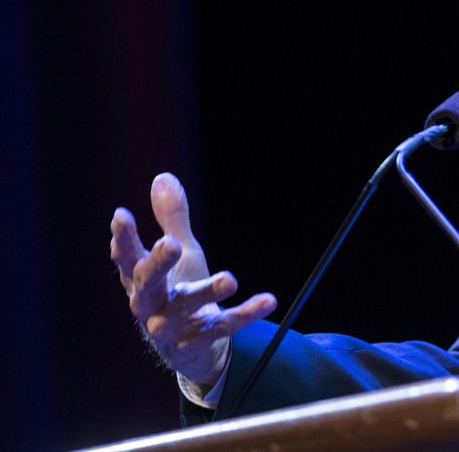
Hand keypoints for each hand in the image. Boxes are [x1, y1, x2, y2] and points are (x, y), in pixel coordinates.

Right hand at [110, 173, 276, 386]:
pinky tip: (268, 300)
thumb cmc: (177, 291)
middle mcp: (150, 305)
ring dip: (206, 292)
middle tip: (170, 244)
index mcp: (141, 281)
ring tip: (231, 278)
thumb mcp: (178, 254)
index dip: (123, 239)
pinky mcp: (199, 343)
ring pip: (186, 309)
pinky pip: (223, 327)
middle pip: (147, 284)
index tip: (121, 215)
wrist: (191, 349)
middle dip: (157, 264)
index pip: (126, 258)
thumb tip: (163, 178)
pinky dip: (245, 314)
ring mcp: (172, 328)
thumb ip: (171, 220)